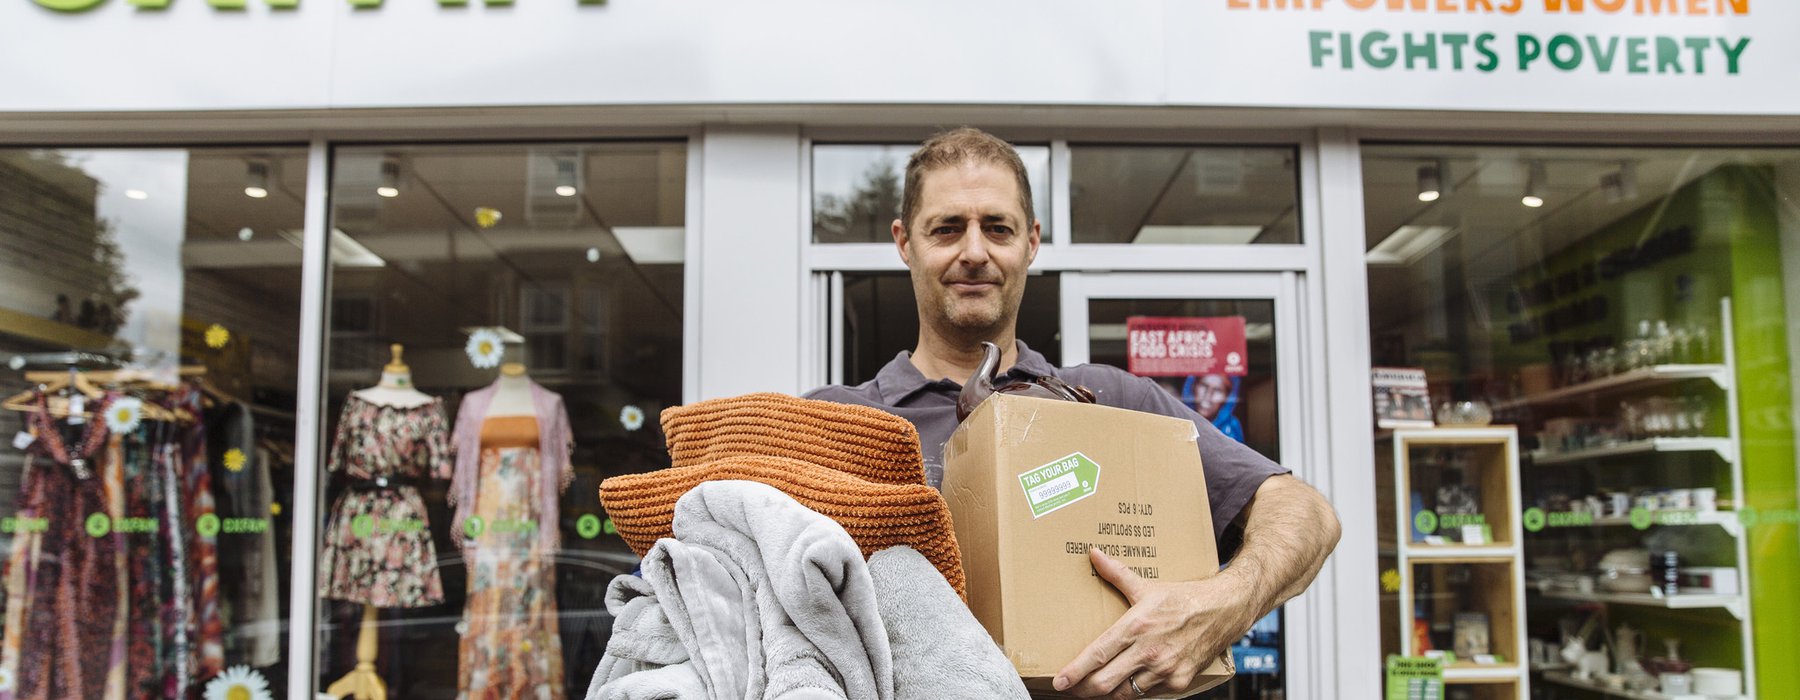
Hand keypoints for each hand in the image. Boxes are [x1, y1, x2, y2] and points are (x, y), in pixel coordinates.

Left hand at [1053, 548, 1256, 698]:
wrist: (1225, 609)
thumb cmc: (1184, 598)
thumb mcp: (1148, 586)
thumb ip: (1116, 573)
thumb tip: (1094, 554)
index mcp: (1137, 627)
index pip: (1098, 654)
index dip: (1076, 671)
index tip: (1059, 682)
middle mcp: (1149, 652)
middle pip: (1106, 683)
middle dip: (1084, 690)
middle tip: (1071, 689)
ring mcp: (1165, 670)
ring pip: (1126, 693)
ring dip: (1107, 694)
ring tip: (1093, 689)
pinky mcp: (1180, 681)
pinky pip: (1149, 694)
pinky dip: (1134, 692)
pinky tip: (1125, 685)